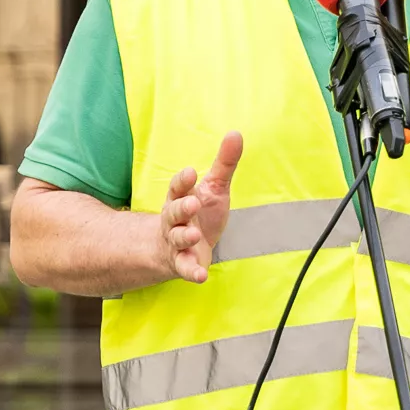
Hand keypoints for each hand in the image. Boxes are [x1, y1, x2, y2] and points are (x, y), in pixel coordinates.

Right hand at [158, 132, 242, 284]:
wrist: (182, 246)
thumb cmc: (199, 213)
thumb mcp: (214, 187)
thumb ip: (224, 163)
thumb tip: (236, 133)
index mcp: (181, 198)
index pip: (177, 187)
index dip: (182, 181)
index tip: (190, 173)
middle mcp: (174, 220)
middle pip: (173, 212)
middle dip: (181, 207)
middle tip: (191, 203)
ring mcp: (176, 242)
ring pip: (176, 238)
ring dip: (184, 236)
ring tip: (194, 234)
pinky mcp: (183, 263)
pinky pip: (184, 267)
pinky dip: (191, 272)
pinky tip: (201, 276)